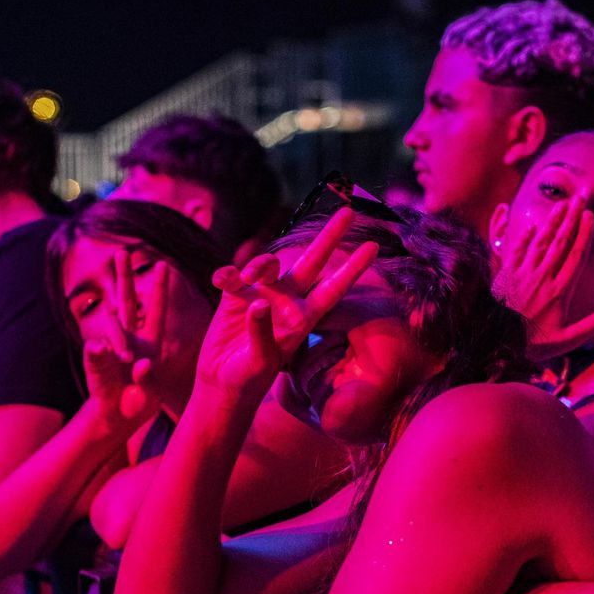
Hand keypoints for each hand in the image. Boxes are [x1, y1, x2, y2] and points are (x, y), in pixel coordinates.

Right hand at [196, 206, 377, 400]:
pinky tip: (220, 279)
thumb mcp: (261, 361)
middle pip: (312, 262)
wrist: (222, 383)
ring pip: (268, 264)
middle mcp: (287, 301)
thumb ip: (262, 332)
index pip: (334, 288)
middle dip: (330, 236)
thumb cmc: (250, 378)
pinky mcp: (235, 296)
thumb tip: (260, 303)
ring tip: (248, 276)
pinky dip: (227, 273)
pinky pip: (233, 275)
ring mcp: (261, 295)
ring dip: (261, 263)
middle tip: (349, 210)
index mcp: (303, 318)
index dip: (353, 268)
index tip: (373, 246)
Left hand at [492, 192, 593, 360]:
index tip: (590, 216)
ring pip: (540, 243)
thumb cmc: (535, 344)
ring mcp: (523, 275)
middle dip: (571, 218)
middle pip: (560, 242)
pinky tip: (533, 227)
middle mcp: (543, 278)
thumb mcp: (567, 340)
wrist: (498, 345)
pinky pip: (517, 252)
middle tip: (579, 199)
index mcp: (560, 291)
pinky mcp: (507, 276)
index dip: (584, 234)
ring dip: (552, 222)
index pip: (576, 255)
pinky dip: (525, 238)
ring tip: (561, 205)